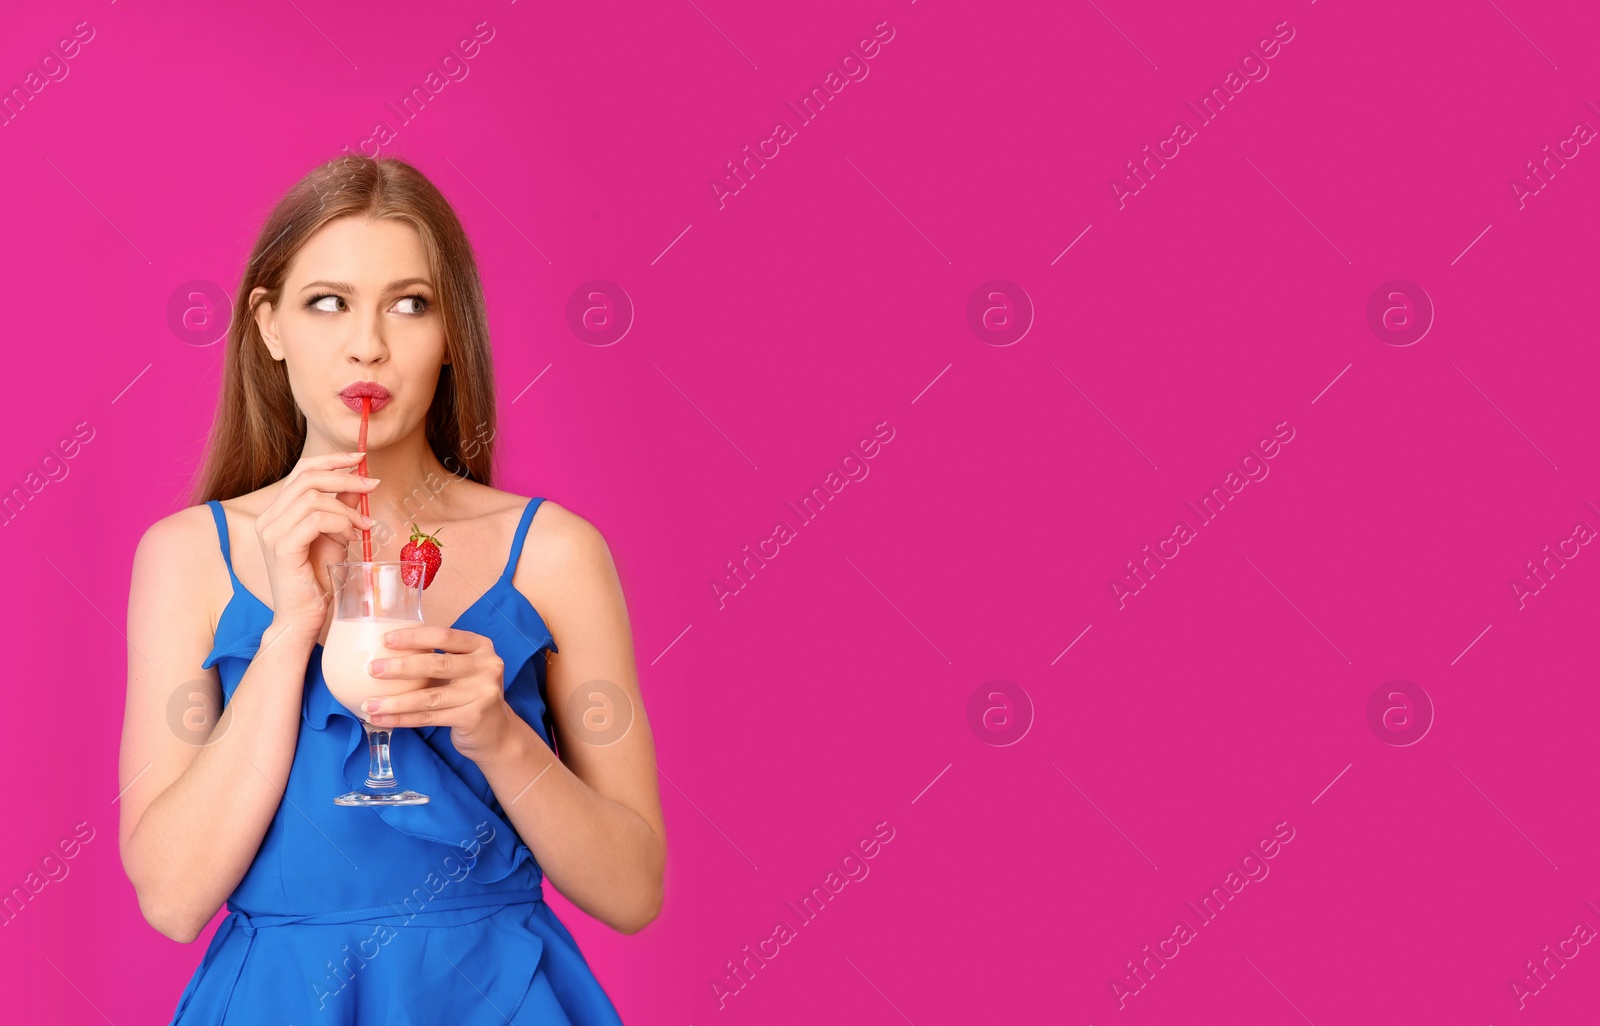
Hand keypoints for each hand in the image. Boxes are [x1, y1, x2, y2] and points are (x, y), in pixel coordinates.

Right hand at [255, 452, 378, 636]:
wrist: (302, 618)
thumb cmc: (318, 580)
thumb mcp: (334, 537)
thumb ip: (341, 509)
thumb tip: (359, 483)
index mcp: (278, 512)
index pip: (302, 471)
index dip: (332, 460)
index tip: (360, 457)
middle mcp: (268, 518)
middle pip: (307, 477)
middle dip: (345, 476)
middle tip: (373, 484)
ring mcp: (271, 532)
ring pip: (313, 497)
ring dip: (346, 508)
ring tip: (361, 526)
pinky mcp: (281, 548)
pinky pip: (315, 519)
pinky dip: (339, 523)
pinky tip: (350, 537)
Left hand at [361, 625, 517, 760]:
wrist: (497, 731)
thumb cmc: (469, 693)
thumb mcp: (463, 668)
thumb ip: (438, 658)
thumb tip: (386, 651)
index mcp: (480, 646)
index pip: (444, 636)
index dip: (414, 637)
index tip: (386, 640)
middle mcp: (486, 666)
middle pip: (437, 664)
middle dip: (400, 667)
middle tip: (373, 669)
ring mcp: (482, 693)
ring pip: (430, 697)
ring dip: (395, 701)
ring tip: (369, 704)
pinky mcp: (473, 717)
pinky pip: (430, 718)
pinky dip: (403, 719)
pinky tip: (383, 719)